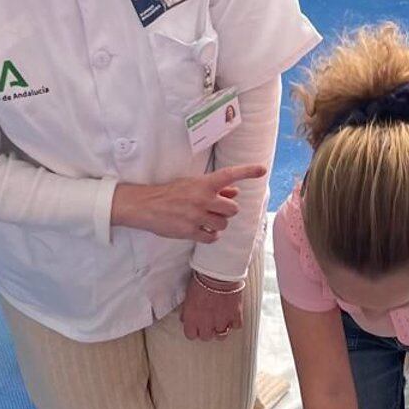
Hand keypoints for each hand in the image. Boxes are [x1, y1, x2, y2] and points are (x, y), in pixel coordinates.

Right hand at [112, 165, 266, 243]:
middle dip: (227, 211)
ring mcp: (197, 216)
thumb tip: (235, 192)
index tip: (262, 170)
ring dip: (218, 224)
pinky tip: (202, 231)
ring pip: (223, 224)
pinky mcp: (190, 231)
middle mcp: (202, 199)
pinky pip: (212, 238)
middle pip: (233, 209)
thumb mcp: (192, 185)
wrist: (146, 206)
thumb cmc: (171, 193)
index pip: (230, 175)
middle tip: (216, 210)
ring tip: (205, 220)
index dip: (247, 171)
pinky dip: (210, 236)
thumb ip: (215, 189)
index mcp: (203, 184)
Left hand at [181, 272, 244, 341]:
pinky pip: (236, 326)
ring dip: (221, 329)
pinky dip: (235, 322)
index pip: (190, 335)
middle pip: (206, 337)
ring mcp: (222, 320)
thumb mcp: (188, 296)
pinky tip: (232, 315)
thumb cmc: (201, 280)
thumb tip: (185, 318)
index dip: (194, 330)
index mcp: (192, 318)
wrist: (219, 272)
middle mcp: (206, 322)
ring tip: (221, 321)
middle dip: (207, 331)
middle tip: (209, 322)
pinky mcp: (235, 315)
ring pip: (221, 336)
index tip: (196, 326)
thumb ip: (187, 311)